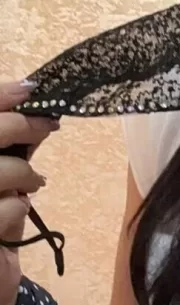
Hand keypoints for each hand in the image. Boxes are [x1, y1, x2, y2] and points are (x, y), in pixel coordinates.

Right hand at [0, 83, 59, 304]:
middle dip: (22, 125)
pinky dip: (17, 208)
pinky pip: (5, 208)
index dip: (1, 97)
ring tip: (30, 185)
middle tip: (49, 126)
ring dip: (23, 175)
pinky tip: (17, 214)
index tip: (30, 91)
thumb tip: (34, 107)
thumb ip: (7, 147)